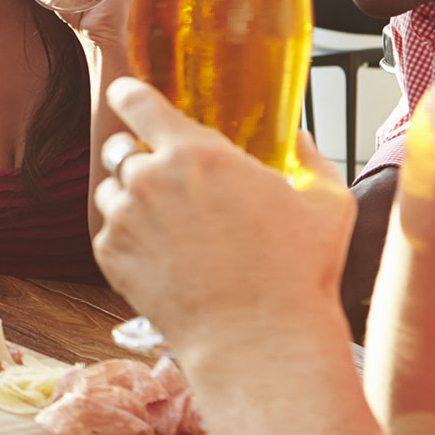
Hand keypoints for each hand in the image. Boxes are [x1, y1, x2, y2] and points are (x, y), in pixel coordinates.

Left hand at [92, 78, 354, 350]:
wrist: (257, 340)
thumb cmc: (297, 273)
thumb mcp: (327, 204)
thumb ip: (312, 158)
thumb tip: (302, 138)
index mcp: (195, 153)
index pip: (137, 101)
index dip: (130, 95)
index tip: (128, 95)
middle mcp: (149, 179)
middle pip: (119, 148)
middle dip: (138, 157)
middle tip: (167, 181)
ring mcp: (125, 219)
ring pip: (110, 191)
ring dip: (131, 199)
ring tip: (168, 226)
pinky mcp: (110, 257)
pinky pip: (108, 233)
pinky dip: (128, 239)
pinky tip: (164, 258)